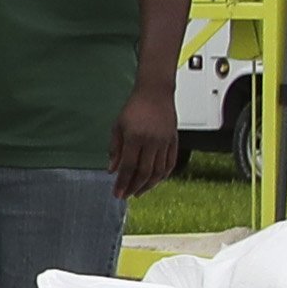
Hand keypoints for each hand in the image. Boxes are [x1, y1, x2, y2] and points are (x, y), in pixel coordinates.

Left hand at [110, 83, 182, 200]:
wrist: (155, 92)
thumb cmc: (134, 108)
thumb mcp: (118, 127)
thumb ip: (115, 149)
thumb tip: (112, 171)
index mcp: (135, 137)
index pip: (128, 167)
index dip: (122, 183)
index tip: (117, 194)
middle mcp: (152, 141)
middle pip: (144, 172)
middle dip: (134, 187)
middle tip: (126, 195)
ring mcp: (165, 142)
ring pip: (159, 171)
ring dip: (148, 185)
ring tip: (138, 192)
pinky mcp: (174, 141)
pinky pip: (170, 163)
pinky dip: (163, 176)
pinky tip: (154, 181)